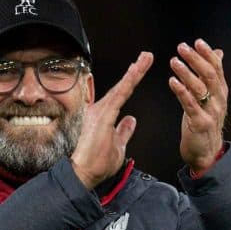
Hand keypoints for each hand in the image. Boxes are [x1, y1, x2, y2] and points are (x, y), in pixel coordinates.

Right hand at [71, 52, 153, 188]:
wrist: (83, 173)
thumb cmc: (97, 163)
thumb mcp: (118, 146)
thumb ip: (123, 131)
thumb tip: (131, 120)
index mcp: (103, 117)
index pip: (121, 96)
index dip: (130, 82)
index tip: (139, 70)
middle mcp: (99, 110)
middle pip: (121, 88)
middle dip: (135, 71)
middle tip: (147, 56)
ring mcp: (100, 111)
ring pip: (122, 87)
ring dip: (135, 72)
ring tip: (146, 58)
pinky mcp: (103, 114)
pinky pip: (120, 94)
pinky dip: (129, 81)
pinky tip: (137, 70)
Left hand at [169, 39, 226, 171]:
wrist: (206, 152)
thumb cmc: (204, 122)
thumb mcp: (211, 97)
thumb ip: (212, 76)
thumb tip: (218, 53)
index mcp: (221, 92)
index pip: (217, 68)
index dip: (207, 54)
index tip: (197, 41)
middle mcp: (219, 100)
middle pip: (209, 74)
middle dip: (196, 59)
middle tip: (182, 47)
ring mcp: (211, 112)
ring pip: (200, 88)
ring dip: (186, 72)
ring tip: (173, 61)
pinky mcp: (200, 123)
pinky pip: (190, 104)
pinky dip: (181, 91)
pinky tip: (172, 81)